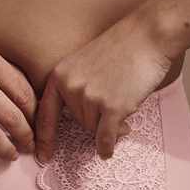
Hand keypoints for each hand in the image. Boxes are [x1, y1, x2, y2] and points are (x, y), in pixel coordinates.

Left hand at [34, 12, 185, 161]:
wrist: (147, 34)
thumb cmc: (122, 47)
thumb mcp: (86, 63)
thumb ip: (79, 89)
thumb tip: (87, 123)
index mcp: (60, 74)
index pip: (45, 112)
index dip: (44, 137)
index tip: (42, 155)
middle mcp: (70, 87)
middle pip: (78, 122)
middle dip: (96, 119)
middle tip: (115, 104)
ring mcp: (90, 97)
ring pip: (94, 129)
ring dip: (109, 125)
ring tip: (125, 103)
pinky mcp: (111, 107)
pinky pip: (105, 138)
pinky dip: (107, 147)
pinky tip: (109, 151)